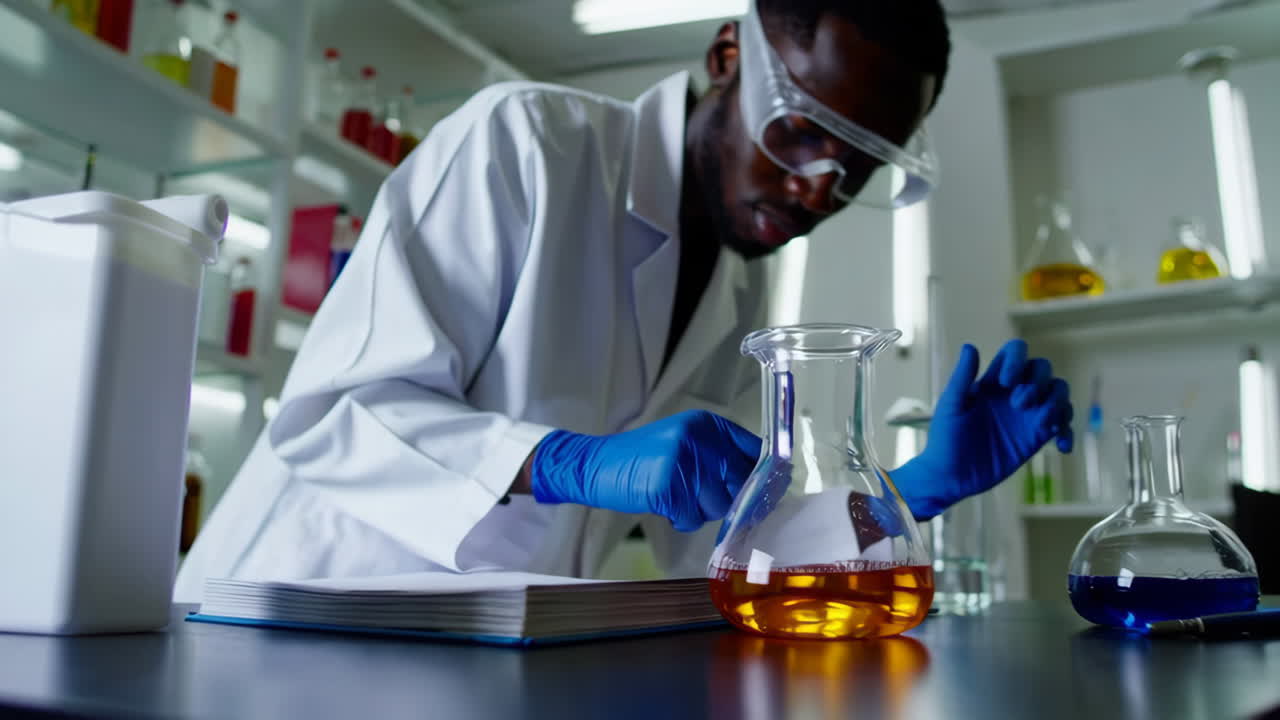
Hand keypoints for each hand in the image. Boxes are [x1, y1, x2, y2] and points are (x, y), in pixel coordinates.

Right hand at [530, 410, 762, 530]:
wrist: (595, 464)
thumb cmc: (641, 459)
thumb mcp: (683, 443)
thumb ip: (717, 455)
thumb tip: (759, 483)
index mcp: (705, 424)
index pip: (753, 449)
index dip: (766, 473)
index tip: (772, 490)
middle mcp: (698, 438)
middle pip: (740, 482)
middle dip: (729, 499)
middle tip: (706, 500)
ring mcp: (682, 461)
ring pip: (717, 505)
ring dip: (700, 511)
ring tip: (677, 498)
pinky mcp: (667, 486)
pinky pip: (692, 518)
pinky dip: (680, 519)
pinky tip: (664, 505)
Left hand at [894, 339, 1072, 519]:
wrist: (952, 476)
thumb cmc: (945, 439)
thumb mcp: (951, 407)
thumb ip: (962, 377)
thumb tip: (970, 346)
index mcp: (992, 381)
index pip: (1016, 352)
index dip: (1018, 359)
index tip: (1006, 382)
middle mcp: (1013, 393)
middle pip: (1043, 369)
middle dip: (1038, 382)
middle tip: (1019, 405)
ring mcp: (1027, 414)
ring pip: (1059, 392)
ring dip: (1057, 403)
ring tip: (1044, 425)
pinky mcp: (1037, 436)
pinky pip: (1063, 425)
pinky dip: (1068, 431)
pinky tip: (1061, 446)